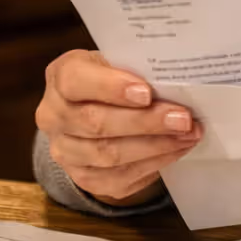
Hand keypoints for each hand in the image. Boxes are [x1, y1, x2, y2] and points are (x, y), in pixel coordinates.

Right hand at [36, 50, 202, 205]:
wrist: (98, 109)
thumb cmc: (115, 79)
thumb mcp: (119, 62)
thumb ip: (137, 69)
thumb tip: (177, 82)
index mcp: (60, 77)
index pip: (75, 82)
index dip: (110, 88)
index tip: (147, 93)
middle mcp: (53, 116)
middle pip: (95, 123)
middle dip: (145, 122)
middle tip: (183, 119)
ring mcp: (65, 151)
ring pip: (108, 154)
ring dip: (155, 146)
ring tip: (187, 135)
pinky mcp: (83, 177)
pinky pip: (117, 178)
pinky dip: (152, 164)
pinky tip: (176, 150)